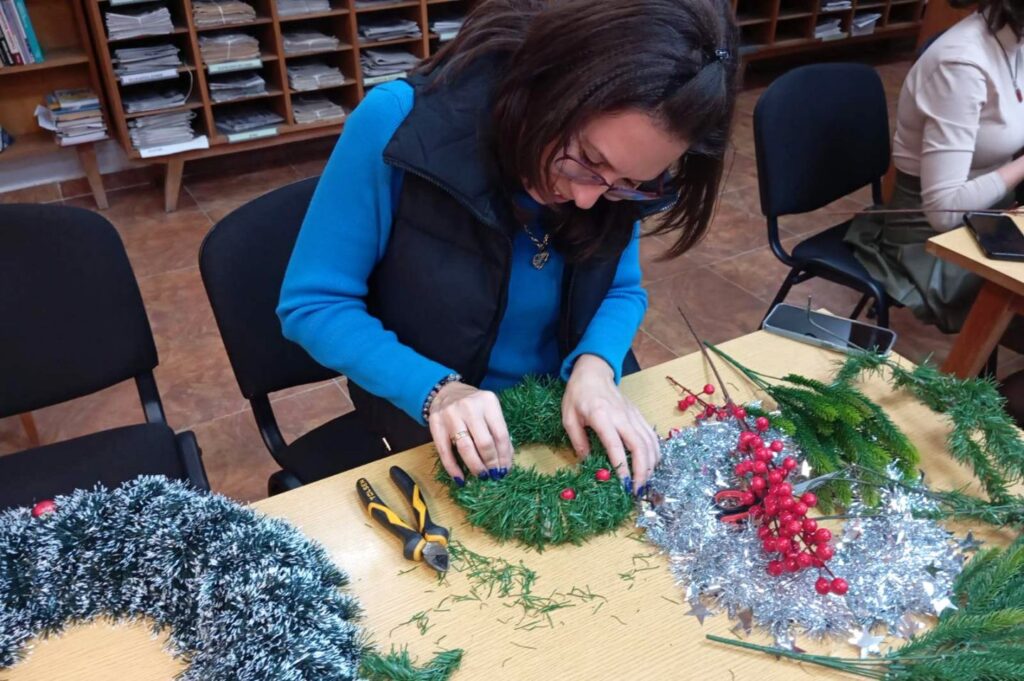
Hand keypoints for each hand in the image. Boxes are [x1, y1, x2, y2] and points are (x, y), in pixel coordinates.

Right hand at [428, 381, 513, 482]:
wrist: (446, 392)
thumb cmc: (473, 406)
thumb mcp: (489, 411)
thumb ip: (497, 432)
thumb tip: (505, 462)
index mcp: (488, 402)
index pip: (500, 434)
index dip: (504, 456)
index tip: (505, 470)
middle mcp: (469, 407)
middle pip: (484, 442)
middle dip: (491, 463)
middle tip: (494, 475)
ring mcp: (451, 415)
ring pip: (465, 448)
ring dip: (475, 466)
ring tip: (482, 476)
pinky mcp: (435, 424)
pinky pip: (445, 451)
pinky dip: (453, 468)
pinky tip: (461, 479)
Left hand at [562, 354, 660, 494]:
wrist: (593, 372)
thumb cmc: (578, 394)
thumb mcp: (568, 417)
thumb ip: (578, 440)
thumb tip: (587, 463)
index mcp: (601, 416)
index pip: (615, 445)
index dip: (621, 466)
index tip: (624, 484)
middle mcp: (621, 416)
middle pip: (640, 446)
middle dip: (642, 471)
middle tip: (638, 490)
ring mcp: (633, 415)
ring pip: (649, 442)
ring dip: (650, 465)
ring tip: (645, 483)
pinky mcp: (638, 415)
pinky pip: (651, 435)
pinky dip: (654, 452)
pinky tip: (652, 465)